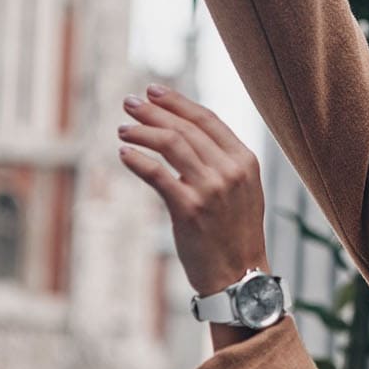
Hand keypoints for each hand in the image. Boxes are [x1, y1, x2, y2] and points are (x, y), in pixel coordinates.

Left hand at [117, 84, 269, 297]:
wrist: (239, 276)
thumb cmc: (235, 234)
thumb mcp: (242, 190)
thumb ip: (222, 161)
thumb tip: (186, 133)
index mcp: (245, 161)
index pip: (207, 119)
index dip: (178, 102)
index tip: (154, 91)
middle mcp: (229, 171)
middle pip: (185, 128)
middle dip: (153, 112)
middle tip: (129, 103)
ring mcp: (210, 190)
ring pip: (170, 145)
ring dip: (142, 132)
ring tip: (123, 130)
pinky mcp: (189, 210)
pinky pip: (157, 175)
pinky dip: (138, 160)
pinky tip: (124, 154)